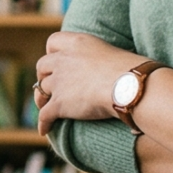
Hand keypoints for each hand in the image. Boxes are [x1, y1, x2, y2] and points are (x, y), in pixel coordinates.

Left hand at [33, 30, 149, 135]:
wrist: (129, 86)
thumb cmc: (131, 70)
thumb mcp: (112, 52)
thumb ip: (99, 57)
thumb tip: (109, 66)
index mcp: (77, 43)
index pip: (53, 42)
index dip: (52, 52)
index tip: (56, 60)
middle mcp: (63, 60)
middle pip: (42, 65)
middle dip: (44, 75)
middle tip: (50, 85)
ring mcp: (59, 81)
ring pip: (41, 89)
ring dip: (42, 98)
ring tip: (45, 106)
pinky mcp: (59, 103)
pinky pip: (44, 115)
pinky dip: (43, 123)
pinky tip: (44, 130)